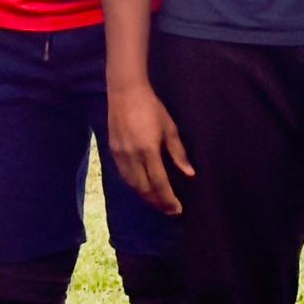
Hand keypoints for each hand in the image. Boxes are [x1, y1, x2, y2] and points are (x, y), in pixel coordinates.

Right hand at [108, 77, 191, 217]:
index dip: (168, 199)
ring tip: (157, 203)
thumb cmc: (152, 107)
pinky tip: (143, 188)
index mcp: (149, 150)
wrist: (125, 92)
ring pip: (132, 185)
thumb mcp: (170, 128)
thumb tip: (190, 173)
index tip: (177, 209)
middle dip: (157, 202)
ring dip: (145, 197)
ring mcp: (120, 154)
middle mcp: (132, 156)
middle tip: (169, 211)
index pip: (159, 183)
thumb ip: (178, 153)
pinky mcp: (113, 151)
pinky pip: (124, 176)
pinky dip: (134, 186)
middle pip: (145, 189)